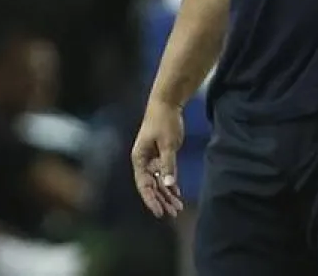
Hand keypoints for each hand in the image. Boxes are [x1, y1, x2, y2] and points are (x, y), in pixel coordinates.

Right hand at [131, 98, 185, 218]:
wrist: (167, 103)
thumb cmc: (163, 121)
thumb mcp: (167, 144)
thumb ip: (168, 164)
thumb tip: (168, 184)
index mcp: (139, 159)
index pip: (143, 185)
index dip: (151, 199)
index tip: (160, 212)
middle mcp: (143, 162)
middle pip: (151, 186)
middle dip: (162, 200)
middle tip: (173, 213)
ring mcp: (152, 159)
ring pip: (158, 182)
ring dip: (167, 195)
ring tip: (178, 208)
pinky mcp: (161, 156)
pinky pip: (165, 174)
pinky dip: (171, 184)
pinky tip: (177, 195)